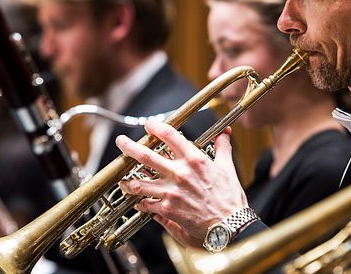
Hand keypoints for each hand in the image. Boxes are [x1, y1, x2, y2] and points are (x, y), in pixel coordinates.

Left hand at [116, 119, 246, 246]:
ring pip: (140, 183)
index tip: (149, 125)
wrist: (230, 226)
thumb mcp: (227, 168)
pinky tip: (138, 202)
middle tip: (121, 142)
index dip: (155, 127)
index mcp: (195, 160)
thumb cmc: (230, 199)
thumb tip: (225, 133)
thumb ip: (223, 148)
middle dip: (129, 146)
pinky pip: (147, 204)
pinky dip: (140, 203)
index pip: (170, 135)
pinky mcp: (167, 210)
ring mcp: (171, 192)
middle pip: (146, 156)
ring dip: (128, 181)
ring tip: (122, 180)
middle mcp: (180, 173)